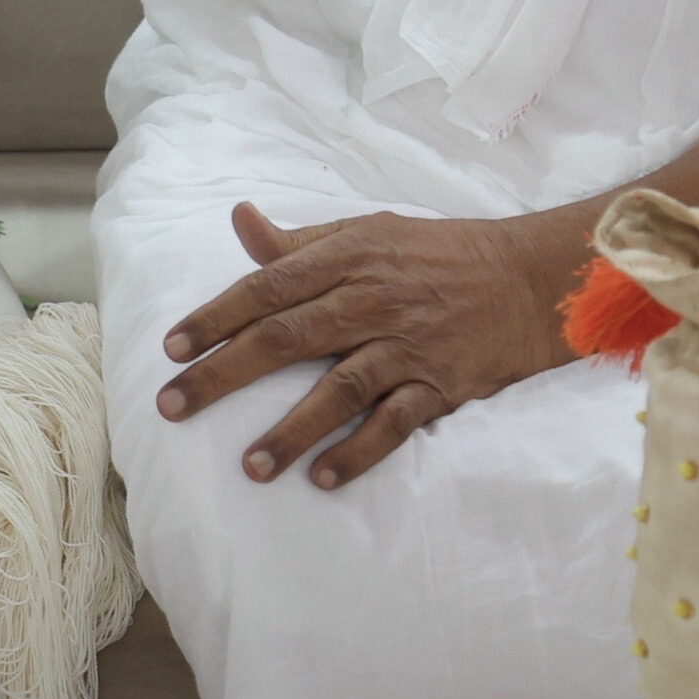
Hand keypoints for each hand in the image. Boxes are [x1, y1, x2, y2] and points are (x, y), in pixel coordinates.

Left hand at [155, 202, 578, 489]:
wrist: (527, 278)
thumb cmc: (436, 253)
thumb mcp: (366, 232)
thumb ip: (300, 242)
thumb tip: (241, 221)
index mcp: (346, 256)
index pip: (266, 286)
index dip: (216, 316)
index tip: (172, 347)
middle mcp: (370, 299)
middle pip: (285, 338)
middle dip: (223, 373)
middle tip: (174, 405)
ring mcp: (406, 345)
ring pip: (337, 389)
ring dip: (290, 430)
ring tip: (248, 466)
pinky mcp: (441, 385)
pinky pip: (394, 424)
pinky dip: (358, 452)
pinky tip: (323, 478)